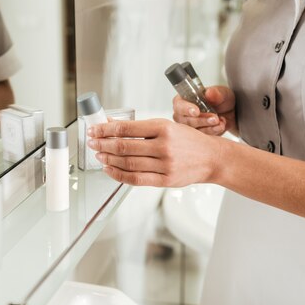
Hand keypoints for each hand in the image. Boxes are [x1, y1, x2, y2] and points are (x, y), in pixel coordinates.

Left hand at [86, 119, 223, 186]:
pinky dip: (119, 174)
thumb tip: (113, 124)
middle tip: (92, 142)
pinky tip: (110, 170)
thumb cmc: (188, 141)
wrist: (212, 158)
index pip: (127, 128)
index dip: (106, 129)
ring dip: (109, 159)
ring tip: (99, 155)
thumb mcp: (167, 126)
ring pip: (128, 163)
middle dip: (103, 144)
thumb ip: (140, 128)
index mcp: (163, 127)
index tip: (94, 129)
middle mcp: (164, 146)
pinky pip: (136, 179)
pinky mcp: (165, 180)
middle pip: (124, 146)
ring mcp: (165, 164)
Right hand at [172, 85, 236, 135]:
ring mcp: (189, 126)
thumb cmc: (222, 100)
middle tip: (214, 118)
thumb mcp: (223, 93)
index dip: (186, 109)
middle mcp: (184, 114)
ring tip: (220, 122)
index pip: (179, 104)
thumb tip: (209, 93)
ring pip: (192, 132)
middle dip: (201, 120)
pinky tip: (220, 126)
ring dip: (208, 128)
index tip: (197, 111)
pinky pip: (201, 138)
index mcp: (185, 99)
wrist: (230, 113)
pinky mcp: (196, 136)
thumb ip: (216, 93)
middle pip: (184, 121)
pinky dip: (212, 133)